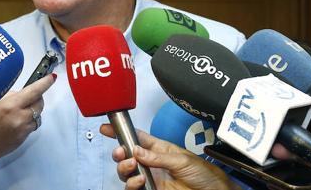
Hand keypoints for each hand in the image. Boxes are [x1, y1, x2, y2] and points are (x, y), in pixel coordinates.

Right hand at [0, 74, 55, 167]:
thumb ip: (8, 97)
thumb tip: (20, 94)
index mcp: (11, 105)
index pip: (35, 91)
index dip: (45, 83)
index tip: (51, 78)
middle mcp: (20, 118)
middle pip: (39, 104)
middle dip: (36, 98)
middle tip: (27, 96)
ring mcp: (22, 131)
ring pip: (36, 117)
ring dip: (31, 111)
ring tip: (16, 111)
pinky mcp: (21, 141)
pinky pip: (30, 127)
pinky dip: (26, 122)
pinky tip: (12, 123)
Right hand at [100, 124, 238, 189]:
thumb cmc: (204, 174)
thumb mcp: (181, 159)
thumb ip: (157, 156)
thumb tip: (137, 150)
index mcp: (158, 148)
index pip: (136, 137)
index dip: (120, 131)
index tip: (106, 128)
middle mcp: (150, 162)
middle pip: (125, 155)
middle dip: (119, 152)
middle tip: (121, 152)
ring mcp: (149, 177)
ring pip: (126, 172)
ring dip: (124, 168)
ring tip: (134, 167)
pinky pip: (132, 187)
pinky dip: (131, 184)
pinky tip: (138, 181)